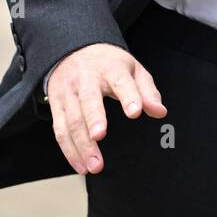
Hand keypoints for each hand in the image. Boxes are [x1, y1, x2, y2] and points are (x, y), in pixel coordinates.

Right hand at [46, 42, 166, 175]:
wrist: (72, 49)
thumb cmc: (108, 64)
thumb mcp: (132, 69)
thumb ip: (147, 91)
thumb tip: (160, 112)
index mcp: (110, 68)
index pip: (120, 81)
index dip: (128, 96)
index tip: (135, 112)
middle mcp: (86, 79)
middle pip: (88, 100)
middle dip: (93, 118)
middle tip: (100, 136)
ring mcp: (68, 92)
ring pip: (72, 119)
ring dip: (81, 145)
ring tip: (94, 166)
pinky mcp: (56, 105)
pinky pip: (60, 130)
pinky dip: (69, 151)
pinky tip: (80, 166)